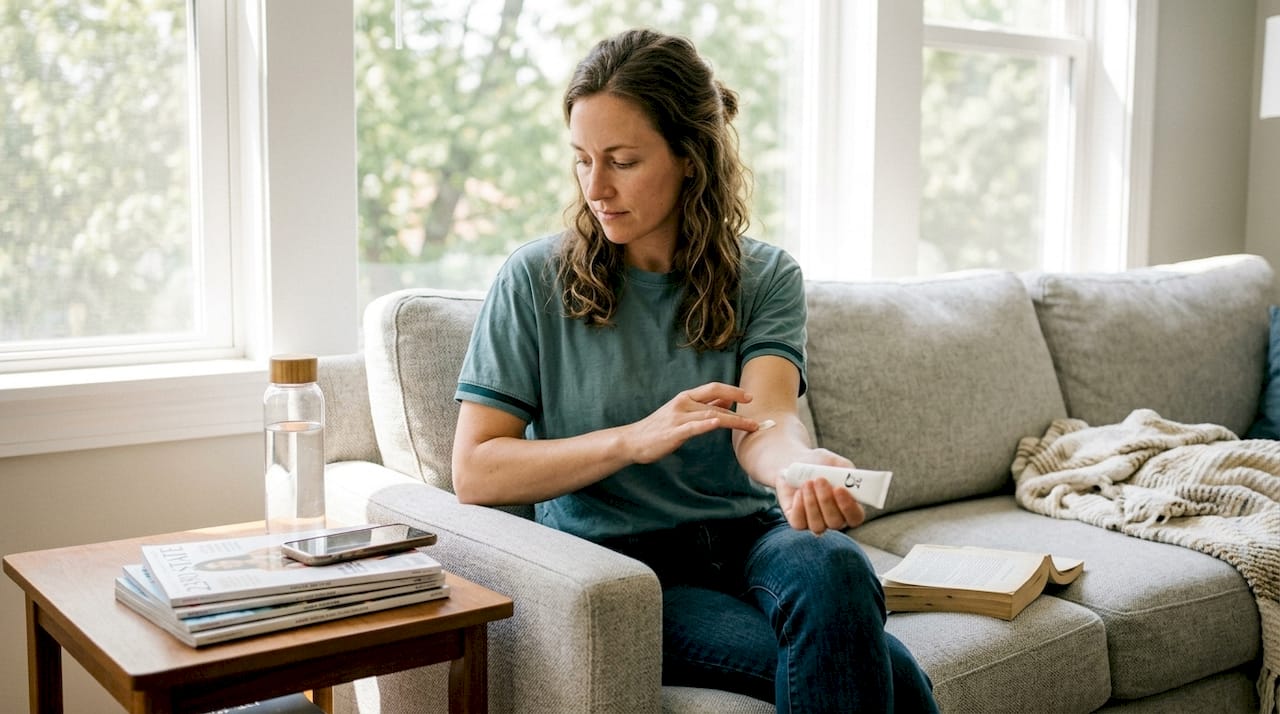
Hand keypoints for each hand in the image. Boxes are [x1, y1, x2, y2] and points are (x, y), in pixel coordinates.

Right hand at [624, 382, 759, 463]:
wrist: (632, 440)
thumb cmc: (659, 428)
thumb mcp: (682, 411)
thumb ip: (703, 405)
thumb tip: (726, 398)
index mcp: (686, 397)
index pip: (713, 388)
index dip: (733, 390)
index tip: (749, 397)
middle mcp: (683, 403)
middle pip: (716, 400)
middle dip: (738, 405)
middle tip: (756, 412)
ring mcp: (678, 418)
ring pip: (710, 415)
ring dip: (733, 420)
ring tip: (750, 426)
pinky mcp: (673, 432)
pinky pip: (693, 427)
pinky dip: (707, 424)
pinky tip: (719, 423)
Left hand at [775, 449, 865, 533]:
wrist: (797, 461)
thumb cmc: (821, 463)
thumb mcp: (837, 463)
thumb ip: (847, 472)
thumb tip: (851, 478)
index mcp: (850, 506)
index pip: (855, 517)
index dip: (849, 507)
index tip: (839, 489)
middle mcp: (835, 519)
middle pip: (835, 523)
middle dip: (826, 501)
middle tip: (820, 480)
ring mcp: (816, 522)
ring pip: (817, 526)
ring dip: (812, 503)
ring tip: (808, 482)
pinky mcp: (798, 521)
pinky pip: (799, 523)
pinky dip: (799, 507)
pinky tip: (799, 491)